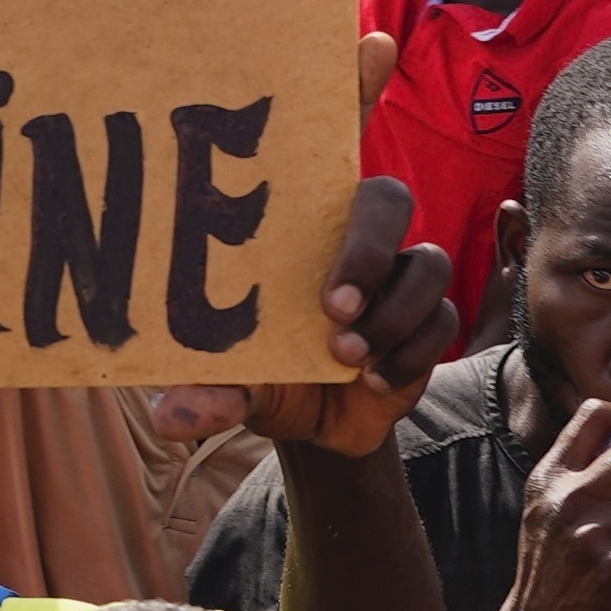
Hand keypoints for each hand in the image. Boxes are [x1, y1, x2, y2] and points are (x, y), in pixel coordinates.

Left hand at [150, 174, 455, 454]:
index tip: (312, 282)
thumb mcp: (238, 384)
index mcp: (310, 234)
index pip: (329, 182)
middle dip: (369, 251)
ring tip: (347, 356)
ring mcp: (402, 283)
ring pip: (430, 265)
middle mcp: (363, 245)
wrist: (316, 429)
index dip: (328, 212)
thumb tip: (168, 418)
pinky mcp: (428, 328)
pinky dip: (411, 355)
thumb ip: (212, 392)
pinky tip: (373, 382)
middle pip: (392, 201)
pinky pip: (442, 323)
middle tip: (335, 308)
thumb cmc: (271, 376)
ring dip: (392, 313)